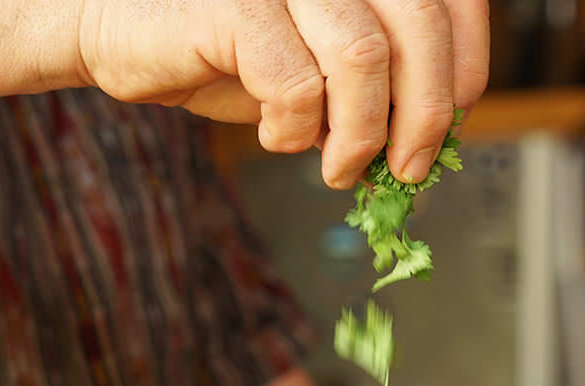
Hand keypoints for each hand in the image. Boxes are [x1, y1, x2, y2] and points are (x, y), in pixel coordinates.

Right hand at [76, 0, 489, 187]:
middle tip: (408, 170)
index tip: (450, 125)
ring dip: (363, 135)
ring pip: (365, 59)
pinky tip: (278, 138)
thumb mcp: (316, 69)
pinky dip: (295, 131)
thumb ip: (372, 85)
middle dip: (426, 115)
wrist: (119, 31)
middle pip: (420, 27)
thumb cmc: (222, 50)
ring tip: (340, 170)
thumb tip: (427, 139)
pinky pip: (296, 85)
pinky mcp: (237, 6)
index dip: (465, 66)